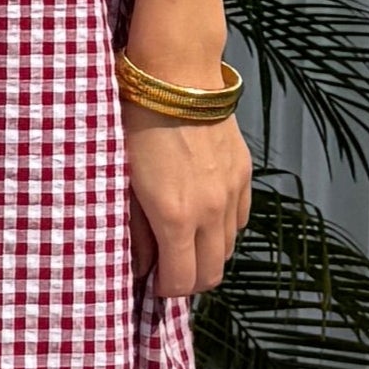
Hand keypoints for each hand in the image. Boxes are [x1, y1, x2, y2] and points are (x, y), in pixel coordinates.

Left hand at [123, 108, 251, 300]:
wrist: (176, 77)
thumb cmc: (137, 125)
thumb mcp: (124, 180)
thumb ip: (134, 228)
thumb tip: (141, 263)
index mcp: (175, 217)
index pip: (182, 281)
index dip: (166, 291)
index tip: (151, 283)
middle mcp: (210, 212)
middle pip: (212, 273)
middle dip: (189, 280)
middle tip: (168, 271)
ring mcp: (231, 193)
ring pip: (229, 248)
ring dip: (207, 254)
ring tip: (183, 242)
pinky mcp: (244, 174)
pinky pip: (240, 219)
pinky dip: (223, 228)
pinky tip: (204, 217)